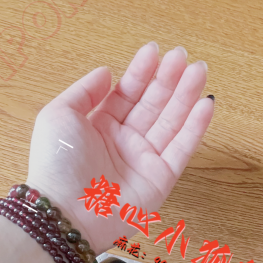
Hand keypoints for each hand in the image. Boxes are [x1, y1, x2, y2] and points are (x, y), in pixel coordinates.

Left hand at [27, 42, 214, 254]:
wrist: (65, 211)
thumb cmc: (56, 164)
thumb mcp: (58, 115)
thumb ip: (84, 91)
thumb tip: (107, 72)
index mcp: (99, 127)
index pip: (127, 94)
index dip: (141, 72)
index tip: (154, 50)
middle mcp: (124, 142)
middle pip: (153, 105)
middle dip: (169, 79)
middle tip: (183, 55)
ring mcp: (144, 160)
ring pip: (171, 122)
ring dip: (187, 96)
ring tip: (199, 71)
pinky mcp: (161, 180)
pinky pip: (182, 149)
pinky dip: (195, 127)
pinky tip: (206, 104)